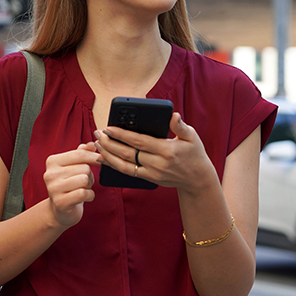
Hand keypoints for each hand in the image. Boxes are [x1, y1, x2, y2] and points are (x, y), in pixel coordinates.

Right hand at [44, 142, 99, 226]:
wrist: (60, 210)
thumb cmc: (69, 186)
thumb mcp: (74, 167)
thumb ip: (82, 153)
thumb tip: (93, 144)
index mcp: (52, 161)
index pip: (79, 154)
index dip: (94, 157)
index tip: (102, 160)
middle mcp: (50, 174)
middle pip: (84, 168)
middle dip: (90, 176)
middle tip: (84, 183)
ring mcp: (53, 188)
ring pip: (85, 179)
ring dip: (89, 186)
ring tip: (82, 189)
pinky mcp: (60, 202)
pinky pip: (84, 193)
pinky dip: (89, 196)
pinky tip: (84, 198)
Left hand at [95, 113, 215, 193]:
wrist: (197, 180)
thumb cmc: (195, 154)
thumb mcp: (192, 138)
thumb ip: (180, 127)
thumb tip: (174, 116)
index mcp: (167, 150)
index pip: (139, 141)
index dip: (122, 134)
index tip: (109, 127)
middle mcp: (157, 163)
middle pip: (128, 153)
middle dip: (109, 143)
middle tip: (97, 134)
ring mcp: (152, 173)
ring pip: (124, 165)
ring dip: (108, 155)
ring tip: (97, 145)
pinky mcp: (148, 179)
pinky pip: (127, 172)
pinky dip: (113, 165)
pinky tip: (104, 158)